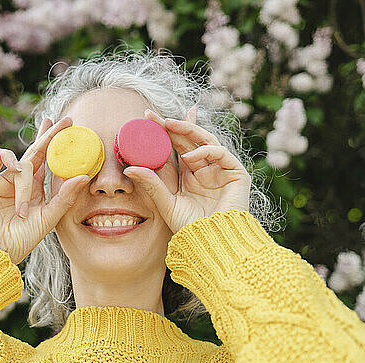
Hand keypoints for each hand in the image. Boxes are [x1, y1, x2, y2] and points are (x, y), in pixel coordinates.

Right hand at [0, 116, 90, 263]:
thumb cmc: (22, 239)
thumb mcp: (49, 217)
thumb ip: (66, 196)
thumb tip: (85, 175)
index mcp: (36, 190)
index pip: (49, 162)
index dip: (58, 145)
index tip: (72, 129)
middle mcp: (20, 181)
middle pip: (37, 151)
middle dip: (50, 135)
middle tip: (64, 120)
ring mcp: (2, 178)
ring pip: (21, 161)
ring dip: (25, 179)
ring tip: (23, 207)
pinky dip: (7, 158)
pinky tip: (16, 169)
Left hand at [122, 107, 250, 232]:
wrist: (213, 244)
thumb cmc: (189, 228)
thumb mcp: (166, 203)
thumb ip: (151, 184)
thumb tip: (128, 168)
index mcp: (188, 175)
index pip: (175, 147)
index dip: (164, 132)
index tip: (146, 119)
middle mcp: (204, 169)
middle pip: (188, 140)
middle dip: (172, 125)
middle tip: (152, 116)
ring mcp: (220, 170)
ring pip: (205, 140)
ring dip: (187, 129)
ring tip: (168, 125)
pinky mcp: (236, 173)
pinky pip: (220, 153)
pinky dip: (205, 151)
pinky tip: (189, 157)